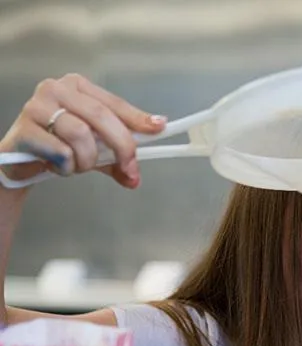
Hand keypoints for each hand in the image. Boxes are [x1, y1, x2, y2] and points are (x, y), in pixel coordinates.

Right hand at [0, 73, 166, 188]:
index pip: (115, 104)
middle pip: (102, 117)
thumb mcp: (94, 152)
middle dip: (122, 147)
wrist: (19, 161)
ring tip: (76, 166)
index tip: (159, 127)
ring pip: (81, 136)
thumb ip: (116, 161)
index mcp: (78, 88)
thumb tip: (135, 178)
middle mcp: (57, 89)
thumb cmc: (58, 148)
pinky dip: (67, 167)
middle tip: (129, 170)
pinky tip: (57, 166)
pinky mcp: (25, 129)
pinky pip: (61, 153)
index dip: (138, 119)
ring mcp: (38, 106)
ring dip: (87, 161)